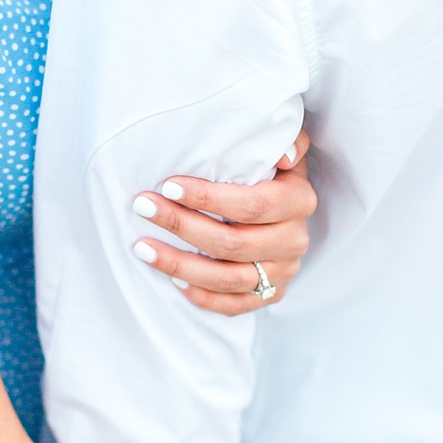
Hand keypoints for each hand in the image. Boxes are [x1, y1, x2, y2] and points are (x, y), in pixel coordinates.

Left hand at [131, 128, 315, 314]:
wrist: (284, 213)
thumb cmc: (270, 171)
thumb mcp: (277, 146)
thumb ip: (282, 137)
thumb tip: (285, 154)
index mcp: (299, 201)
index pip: (253, 205)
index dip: (209, 198)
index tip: (169, 186)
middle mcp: (295, 240)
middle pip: (234, 243)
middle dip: (183, 225)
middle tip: (143, 207)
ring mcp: (283, 273)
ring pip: (228, 278)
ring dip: (180, 264)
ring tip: (142, 247)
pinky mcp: (269, 295)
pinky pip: (232, 305)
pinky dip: (201, 295)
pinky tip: (172, 280)